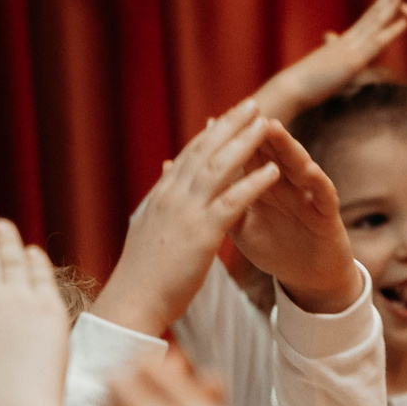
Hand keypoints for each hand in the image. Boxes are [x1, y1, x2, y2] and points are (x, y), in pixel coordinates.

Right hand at [94, 100, 281, 335]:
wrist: (133, 302)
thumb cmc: (144, 273)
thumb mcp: (151, 227)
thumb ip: (162, 199)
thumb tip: (166, 173)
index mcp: (162, 195)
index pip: (189, 154)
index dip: (211, 132)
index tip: (229, 115)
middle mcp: (171, 196)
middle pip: (204, 150)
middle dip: (230, 124)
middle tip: (253, 104)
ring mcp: (185, 212)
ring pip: (218, 168)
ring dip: (245, 143)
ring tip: (267, 123)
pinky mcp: (201, 234)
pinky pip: (232, 202)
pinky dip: (252, 183)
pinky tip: (273, 170)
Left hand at [229, 122, 360, 314]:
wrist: (308, 280)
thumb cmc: (275, 249)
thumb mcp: (240, 228)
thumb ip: (220, 203)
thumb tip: (192, 184)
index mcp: (264, 187)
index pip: (249, 156)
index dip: (234, 139)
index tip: (216, 119)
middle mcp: (288, 185)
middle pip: (273, 153)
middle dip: (259, 132)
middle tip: (247, 109)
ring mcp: (309, 197)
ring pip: (298, 166)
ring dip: (287, 147)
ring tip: (274, 129)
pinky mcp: (329, 215)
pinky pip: (325, 195)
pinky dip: (318, 182)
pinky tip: (309, 170)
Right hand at [253, 0, 406, 123]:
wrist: (292, 88)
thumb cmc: (308, 78)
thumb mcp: (326, 59)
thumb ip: (332, 46)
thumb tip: (330, 36)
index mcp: (349, 38)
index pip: (372, 12)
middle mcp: (352, 36)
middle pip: (377, 7)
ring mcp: (353, 47)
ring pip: (378, 19)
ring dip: (395, 0)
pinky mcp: (354, 62)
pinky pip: (375, 44)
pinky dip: (391, 32)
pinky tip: (405, 21)